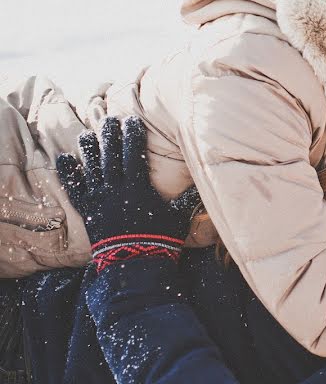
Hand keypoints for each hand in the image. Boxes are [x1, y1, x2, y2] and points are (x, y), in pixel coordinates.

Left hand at [56, 116, 199, 271]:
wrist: (135, 263)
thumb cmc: (161, 239)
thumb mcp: (178, 216)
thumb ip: (186, 197)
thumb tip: (203, 183)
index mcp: (138, 186)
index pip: (133, 153)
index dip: (133, 135)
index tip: (132, 120)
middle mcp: (116, 188)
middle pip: (111, 155)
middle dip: (110, 135)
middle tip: (109, 120)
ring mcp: (99, 198)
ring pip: (91, 168)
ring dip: (88, 149)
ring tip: (86, 134)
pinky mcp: (88, 211)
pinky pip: (75, 188)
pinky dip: (69, 173)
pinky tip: (64, 158)